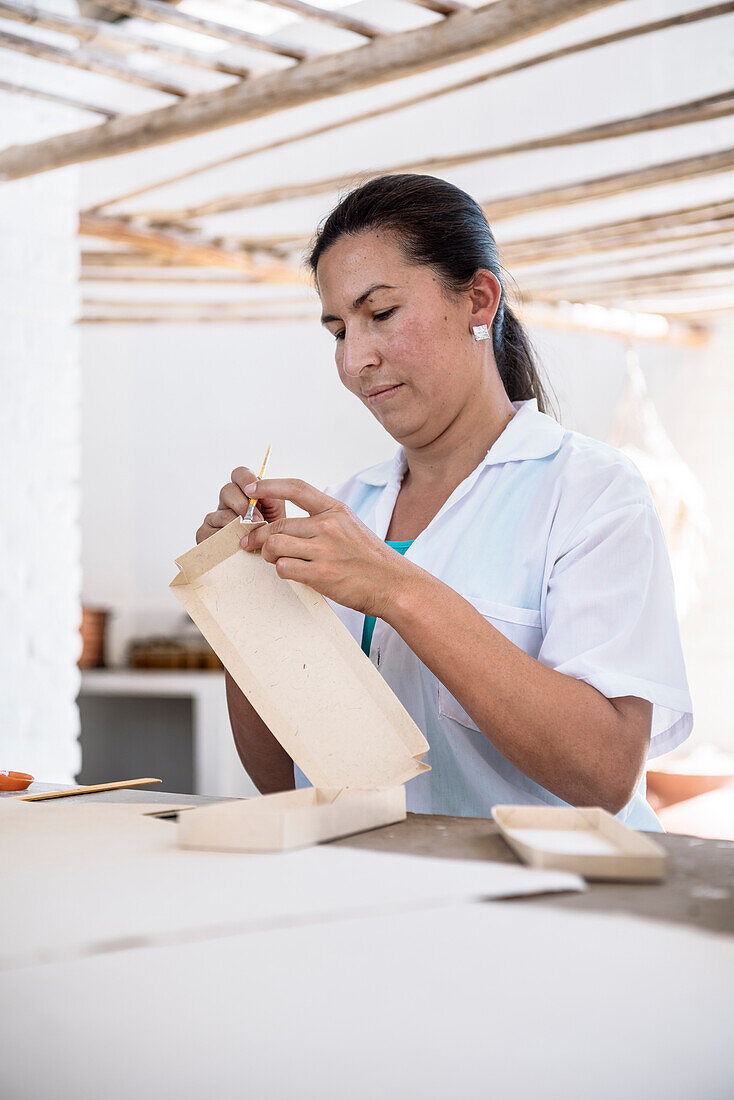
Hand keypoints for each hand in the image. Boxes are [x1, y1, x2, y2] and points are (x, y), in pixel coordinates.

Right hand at [195, 466, 286, 544]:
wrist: (266, 560)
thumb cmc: (271, 537)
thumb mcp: (278, 515)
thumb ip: (272, 499)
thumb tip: (261, 490)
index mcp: (245, 493)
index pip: (239, 474)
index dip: (246, 480)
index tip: (255, 494)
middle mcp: (227, 502)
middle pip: (227, 490)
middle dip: (243, 504)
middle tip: (257, 520)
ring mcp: (214, 518)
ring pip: (220, 513)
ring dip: (238, 524)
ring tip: (251, 535)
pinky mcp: (205, 534)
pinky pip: (212, 531)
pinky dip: (226, 537)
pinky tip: (237, 543)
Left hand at [241, 478, 411, 616]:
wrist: (393, 585)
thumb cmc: (370, 559)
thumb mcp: (351, 527)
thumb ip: (324, 521)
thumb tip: (291, 526)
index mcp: (336, 511)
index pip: (297, 489)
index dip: (269, 486)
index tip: (252, 489)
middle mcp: (329, 526)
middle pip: (278, 525)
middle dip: (259, 536)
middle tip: (252, 544)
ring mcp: (325, 550)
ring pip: (275, 545)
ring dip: (268, 554)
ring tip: (274, 560)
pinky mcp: (321, 574)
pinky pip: (284, 568)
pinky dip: (281, 571)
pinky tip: (292, 573)